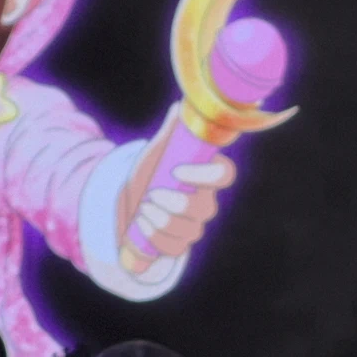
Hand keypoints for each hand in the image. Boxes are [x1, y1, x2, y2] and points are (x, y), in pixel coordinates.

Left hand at [119, 107, 234, 260]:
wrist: (131, 199)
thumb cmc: (151, 171)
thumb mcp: (158, 150)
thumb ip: (171, 130)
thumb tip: (178, 108)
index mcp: (207, 176)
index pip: (225, 175)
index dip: (206, 175)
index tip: (177, 170)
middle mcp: (207, 202)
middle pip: (205, 209)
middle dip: (176, 204)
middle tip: (152, 194)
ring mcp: (194, 226)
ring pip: (190, 232)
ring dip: (161, 221)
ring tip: (143, 210)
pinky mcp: (179, 244)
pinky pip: (175, 249)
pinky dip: (154, 238)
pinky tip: (141, 226)